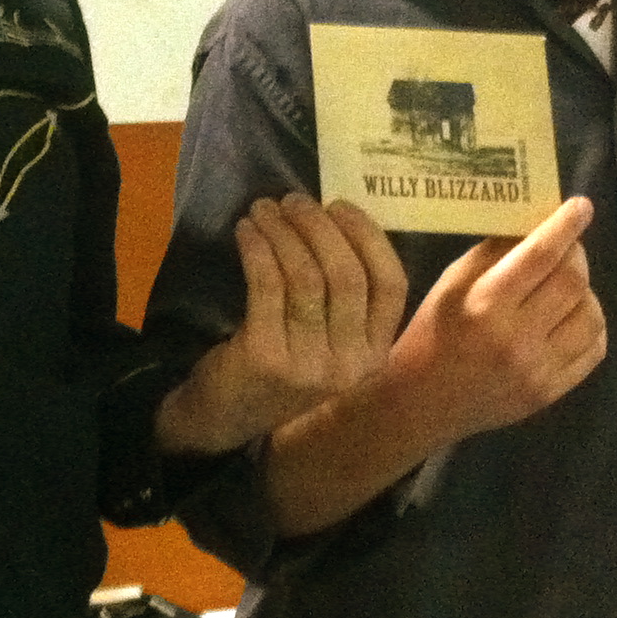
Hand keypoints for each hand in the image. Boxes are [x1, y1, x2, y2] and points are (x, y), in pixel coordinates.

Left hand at [155, 194, 407, 454]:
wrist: (225, 416)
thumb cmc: (283, 363)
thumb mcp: (328, 339)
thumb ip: (344, 296)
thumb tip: (334, 217)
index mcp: (375, 353)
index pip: (391, 284)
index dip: (368, 237)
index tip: (339, 205)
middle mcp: (351, 363)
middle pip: (346, 274)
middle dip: (318, 226)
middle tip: (291, 200)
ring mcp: (309, 365)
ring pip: (305, 276)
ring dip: (282, 232)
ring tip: (263, 210)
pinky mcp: (267, 357)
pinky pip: (267, 285)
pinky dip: (256, 249)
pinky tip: (245, 232)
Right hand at [379, 195, 605, 442]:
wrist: (420, 404)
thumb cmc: (430, 334)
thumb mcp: (450, 284)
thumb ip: (493, 254)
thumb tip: (536, 226)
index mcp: (485, 305)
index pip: (540, 256)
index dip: (565, 226)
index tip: (581, 207)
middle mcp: (517, 339)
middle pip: (573, 282)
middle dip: (577, 254)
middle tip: (568, 247)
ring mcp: (539, 371)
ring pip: (592, 316)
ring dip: (586, 291)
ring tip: (567, 286)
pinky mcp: (550, 393)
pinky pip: (594, 351)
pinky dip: (592, 326)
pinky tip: (573, 317)